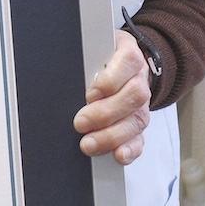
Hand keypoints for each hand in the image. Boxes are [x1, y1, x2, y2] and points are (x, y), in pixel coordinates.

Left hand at [74, 29, 150, 164]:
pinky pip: (140, 138)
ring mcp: (142, 102)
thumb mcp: (93, 50)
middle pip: (134, 95)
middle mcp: (139, 78)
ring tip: (89, 143)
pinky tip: (117, 155)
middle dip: (105, 113)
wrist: (123, 65)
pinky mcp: (138, 122)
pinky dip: (129, 149)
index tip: (90, 94)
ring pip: (137, 119)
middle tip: (81, 122)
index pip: (128, 60)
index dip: (110, 80)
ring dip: (112, 135)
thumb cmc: (101, 58)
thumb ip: (84, 60)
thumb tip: (62, 75)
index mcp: (127, 53)